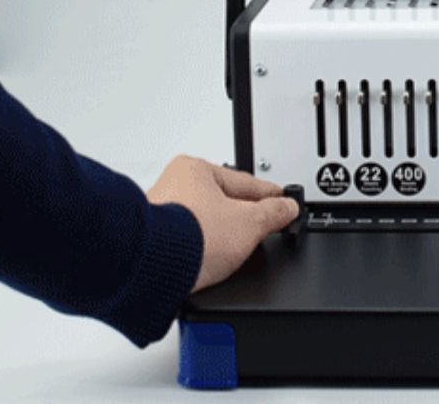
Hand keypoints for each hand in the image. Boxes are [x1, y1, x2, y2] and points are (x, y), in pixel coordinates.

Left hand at [146, 155, 298, 291]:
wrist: (153, 269)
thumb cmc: (189, 236)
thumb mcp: (249, 222)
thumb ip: (274, 212)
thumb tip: (287, 208)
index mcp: (194, 168)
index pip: (244, 182)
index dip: (269, 196)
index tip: (282, 203)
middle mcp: (170, 185)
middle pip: (221, 201)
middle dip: (241, 216)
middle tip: (262, 228)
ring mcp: (158, 214)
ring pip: (203, 222)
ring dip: (219, 234)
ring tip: (233, 249)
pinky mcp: (152, 241)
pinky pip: (186, 241)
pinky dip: (200, 248)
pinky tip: (209, 259)